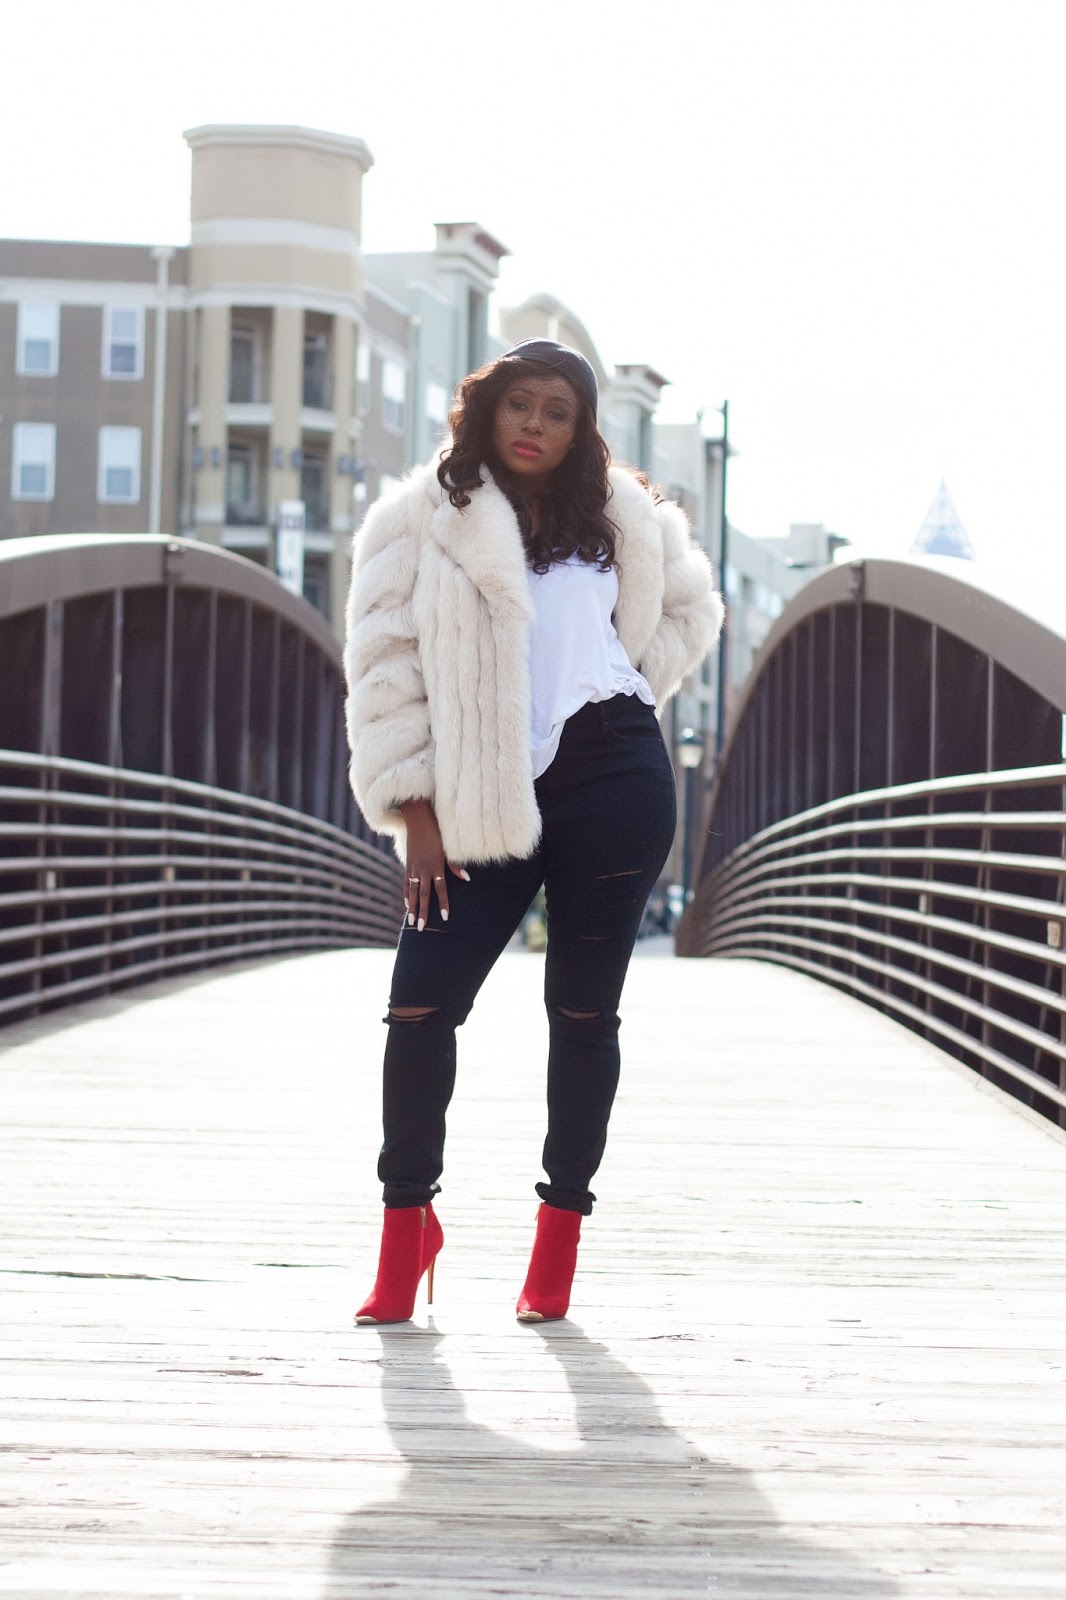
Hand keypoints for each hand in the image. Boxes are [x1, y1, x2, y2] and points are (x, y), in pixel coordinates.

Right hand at [400, 801, 470, 929]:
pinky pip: (406, 882)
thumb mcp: (447, 848)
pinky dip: (406, 894)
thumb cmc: (436, 832)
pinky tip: (407, 904)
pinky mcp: (408, 864)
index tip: (444, 917)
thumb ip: (455, 865)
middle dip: (423, 912)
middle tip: (422, 928)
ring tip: (412, 921)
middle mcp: (423, 869)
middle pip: (423, 895)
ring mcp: (413, 867)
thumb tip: (467, 878)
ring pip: (412, 891)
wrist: (418, 819)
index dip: (442, 903)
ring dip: (413, 907)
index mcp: (436, 866)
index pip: (440, 889)